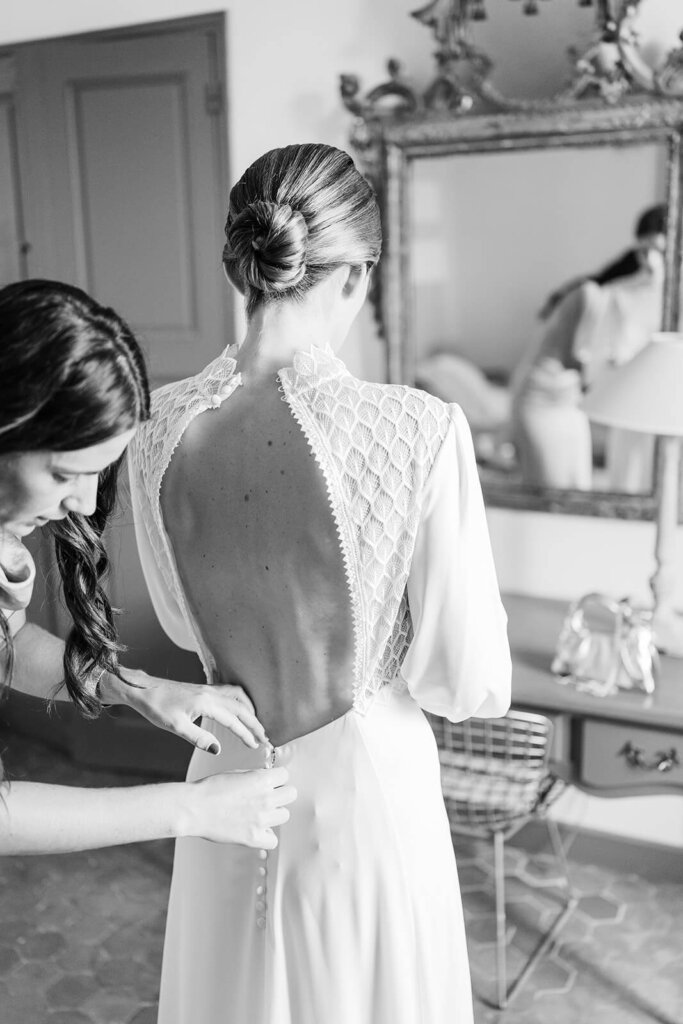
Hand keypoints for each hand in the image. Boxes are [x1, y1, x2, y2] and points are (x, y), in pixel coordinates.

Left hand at [107, 671, 267, 753]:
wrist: (143, 689)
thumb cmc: (157, 707)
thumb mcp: (175, 727)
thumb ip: (198, 738)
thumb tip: (218, 749)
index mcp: (205, 703)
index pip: (233, 720)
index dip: (246, 734)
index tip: (255, 745)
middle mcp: (210, 693)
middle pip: (241, 707)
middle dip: (254, 723)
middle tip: (264, 737)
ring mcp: (208, 688)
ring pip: (238, 697)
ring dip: (249, 710)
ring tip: (255, 723)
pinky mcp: (203, 688)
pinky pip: (230, 691)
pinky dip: (241, 700)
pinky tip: (239, 707)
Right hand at [181, 767, 295, 847]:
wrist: (194, 808)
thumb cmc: (211, 789)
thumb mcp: (237, 773)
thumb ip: (256, 777)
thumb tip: (268, 780)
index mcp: (261, 779)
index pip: (286, 775)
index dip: (277, 778)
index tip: (270, 782)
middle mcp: (265, 798)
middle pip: (291, 794)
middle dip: (281, 793)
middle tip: (268, 797)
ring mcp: (261, 819)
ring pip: (285, 815)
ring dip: (274, 813)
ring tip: (260, 813)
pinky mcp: (253, 838)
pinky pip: (273, 840)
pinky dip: (266, 836)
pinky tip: (256, 830)